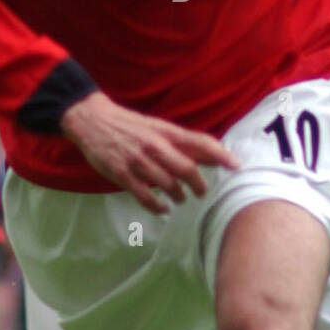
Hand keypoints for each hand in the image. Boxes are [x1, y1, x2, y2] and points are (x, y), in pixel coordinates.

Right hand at [60, 92, 239, 214]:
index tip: (236, 166)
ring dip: (178, 196)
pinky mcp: (122, 174)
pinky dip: (157, 206)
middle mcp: (155, 146)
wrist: (92, 120)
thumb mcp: (157, 127)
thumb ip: (180, 142)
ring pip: (167, 185)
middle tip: (201, 192)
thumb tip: (210, 154)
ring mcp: (138, 161)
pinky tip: (163, 209)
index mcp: (165, 132)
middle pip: (187, 169)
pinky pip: (145, 196)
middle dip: (199, 185)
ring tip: (180, 199)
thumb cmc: (129, 125)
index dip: (220, 154)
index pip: (200, 142)